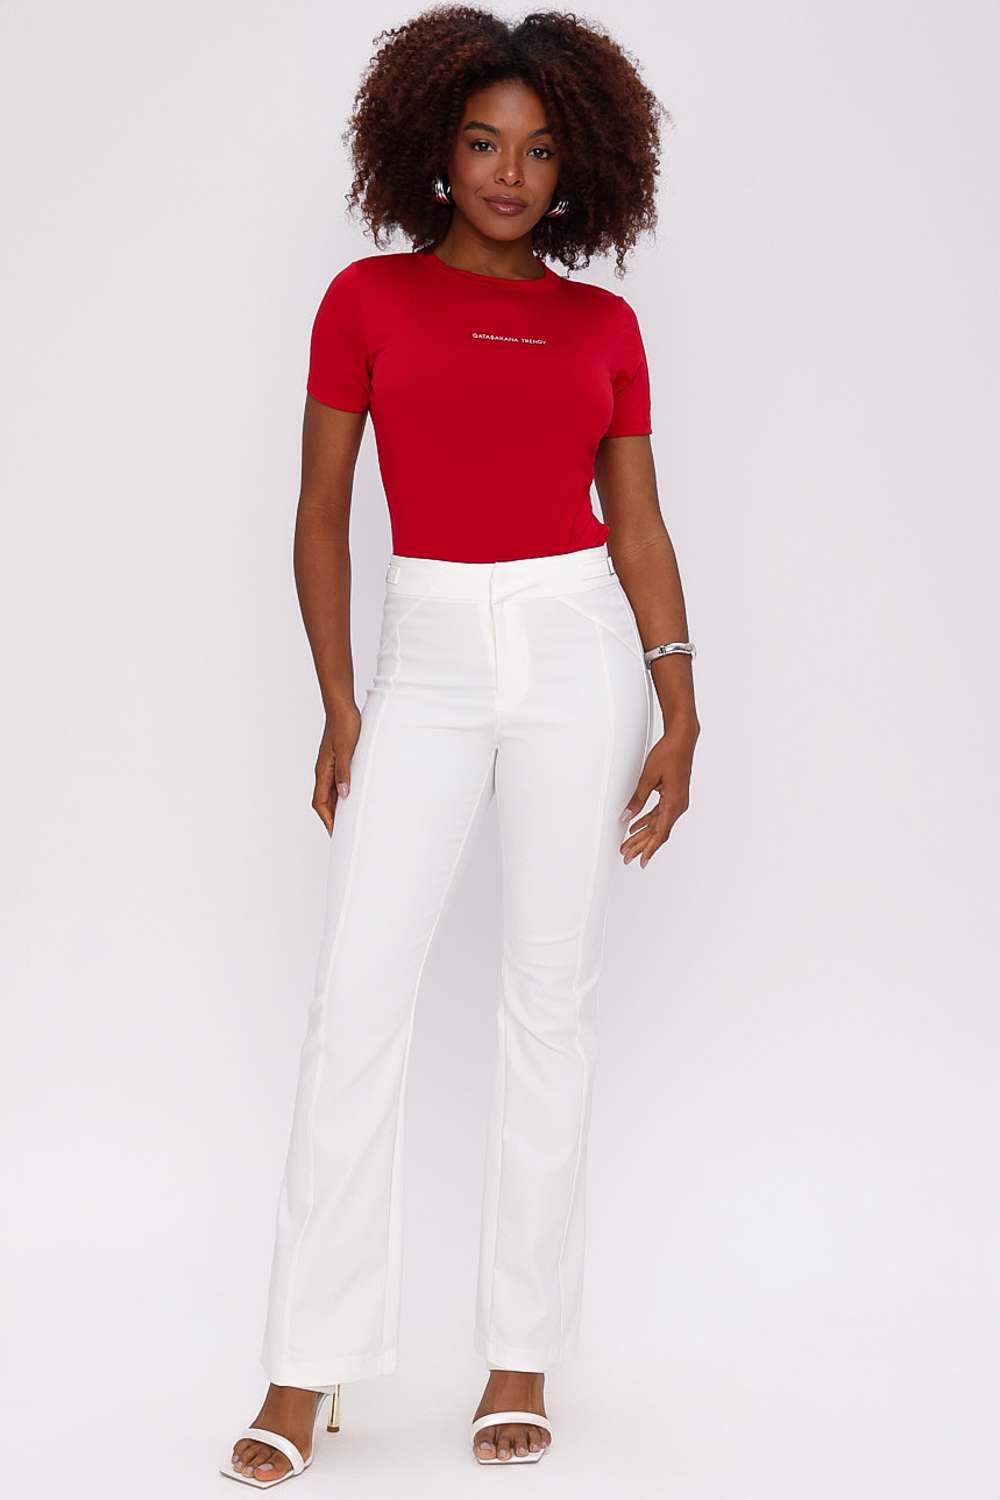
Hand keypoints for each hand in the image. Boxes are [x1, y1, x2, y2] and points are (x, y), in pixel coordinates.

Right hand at [313, 701, 361, 833]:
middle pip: (323, 801)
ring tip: (346, 820)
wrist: (341, 708)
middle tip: (341, 833)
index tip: (335, 833)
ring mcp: (328, 765)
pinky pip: (335, 782)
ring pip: (329, 792)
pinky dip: (340, 794)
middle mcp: (323, 770)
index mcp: (323, 770)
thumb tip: (343, 794)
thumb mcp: (346, 750)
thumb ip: (344, 772)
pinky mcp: (335, 760)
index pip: (320, 802)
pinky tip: (350, 797)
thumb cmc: (344, 726)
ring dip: (335, 807)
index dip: (327, 819)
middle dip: (330, 818)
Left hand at [618, 720, 698, 866]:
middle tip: (626, 857)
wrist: (682, 740)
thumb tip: (625, 817)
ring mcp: (677, 802)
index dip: (649, 849)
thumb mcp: (648, 777)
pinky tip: (636, 827)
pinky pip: (660, 815)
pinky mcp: (673, 796)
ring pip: (658, 825)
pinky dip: (647, 822)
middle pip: (658, 832)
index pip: (660, 833)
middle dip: (641, 846)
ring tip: (628, 846)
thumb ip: (637, 799)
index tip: (641, 861)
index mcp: (673, 803)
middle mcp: (678, 806)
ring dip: (642, 836)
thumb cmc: (668, 754)